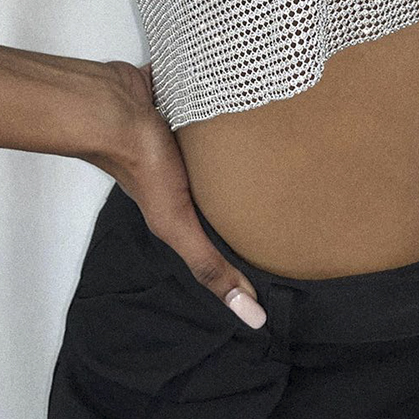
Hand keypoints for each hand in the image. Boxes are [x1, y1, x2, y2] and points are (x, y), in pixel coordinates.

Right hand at [84, 59, 266, 328]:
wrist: (115, 103)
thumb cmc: (143, 163)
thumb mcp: (177, 222)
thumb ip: (209, 265)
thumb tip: (253, 317)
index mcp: (180, 203)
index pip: (223, 224)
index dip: (253, 233)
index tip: (292, 238)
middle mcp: (185, 171)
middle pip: (228, 182)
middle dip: (259, 183)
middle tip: (303, 182)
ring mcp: (185, 135)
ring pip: (225, 144)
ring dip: (249, 142)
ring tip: (292, 140)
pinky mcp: (188, 101)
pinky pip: (217, 104)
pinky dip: (235, 105)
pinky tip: (263, 101)